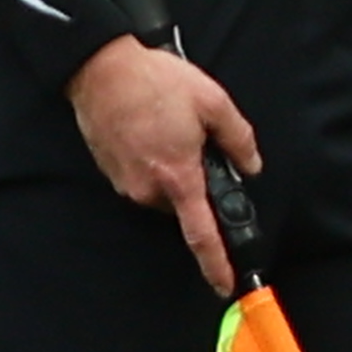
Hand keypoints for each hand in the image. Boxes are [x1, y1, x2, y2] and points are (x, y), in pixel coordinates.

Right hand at [72, 35, 263, 296]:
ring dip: (173, 167)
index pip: (201, 233)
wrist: (101, 67)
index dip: (216, 262)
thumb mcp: (214, 103)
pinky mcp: (109, 170)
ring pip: (163, 190)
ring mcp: (124, 181)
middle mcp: (147, 188)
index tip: (224, 283)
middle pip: (184, 204)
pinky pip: (142, 176)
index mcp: (178, 177)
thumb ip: (239, 140)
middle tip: (197, 140)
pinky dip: (153, 158)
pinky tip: (152, 127)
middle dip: (196, 182)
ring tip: (169, 125)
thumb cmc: (155, 82)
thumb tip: (250, 166)